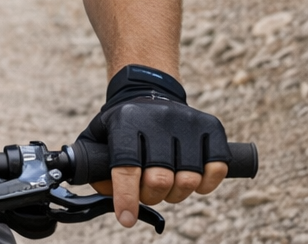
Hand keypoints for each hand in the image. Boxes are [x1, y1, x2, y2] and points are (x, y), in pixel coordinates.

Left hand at [78, 65, 228, 227]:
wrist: (149, 91)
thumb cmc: (123, 123)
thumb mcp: (99, 134)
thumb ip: (93, 164)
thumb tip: (108, 195)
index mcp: (126, 121)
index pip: (126, 167)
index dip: (126, 198)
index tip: (125, 218)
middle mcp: (157, 119)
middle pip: (159, 179)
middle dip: (151, 196)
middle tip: (147, 194)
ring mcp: (186, 122)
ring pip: (188, 179)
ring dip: (176, 194)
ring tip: (167, 187)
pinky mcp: (211, 126)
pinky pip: (216, 168)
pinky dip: (206, 184)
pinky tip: (193, 181)